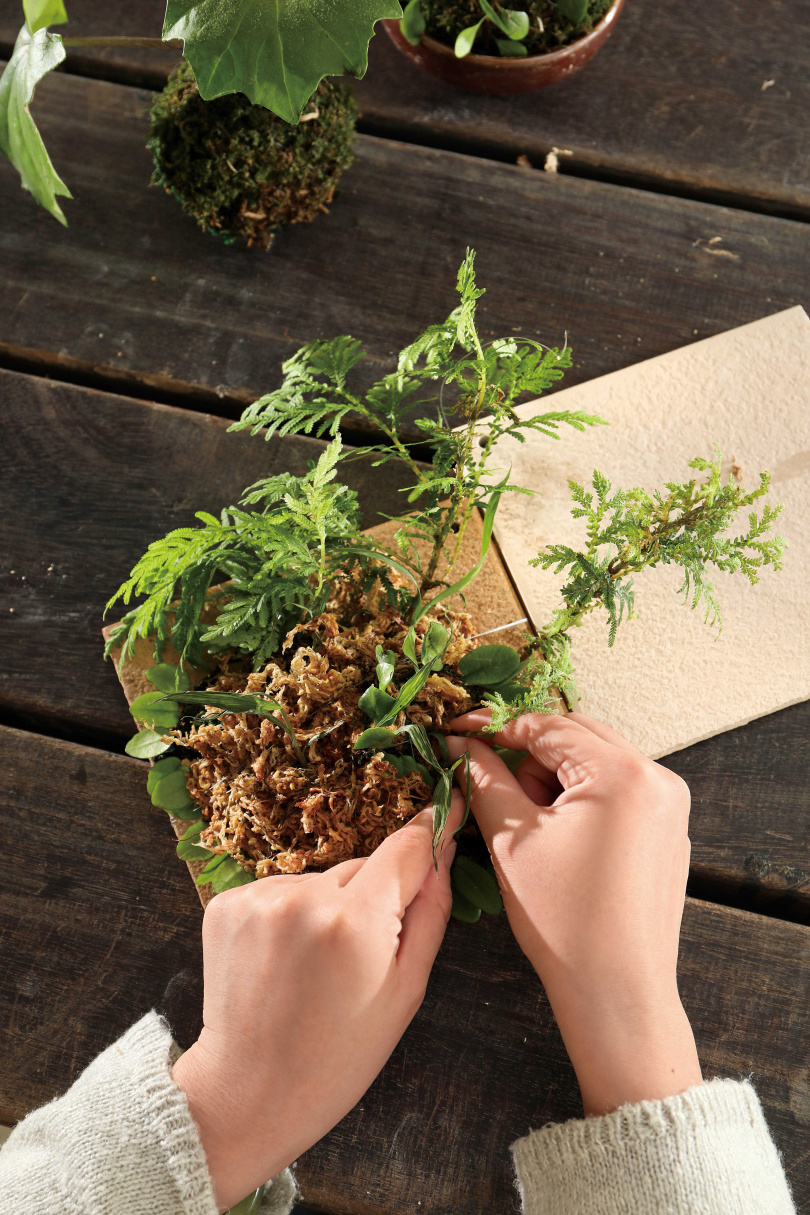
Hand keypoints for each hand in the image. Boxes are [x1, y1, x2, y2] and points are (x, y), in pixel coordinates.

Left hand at [172, 799, 459, 1210]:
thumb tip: (443, 847)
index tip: (452, 797)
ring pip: (322, 878)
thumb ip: (430, 911)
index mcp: (354, 922)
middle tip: (365, 954)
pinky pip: (283, 888)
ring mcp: (258, 897)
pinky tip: (287, 959)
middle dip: (374, 895)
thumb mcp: (406, 990)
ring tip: (318, 966)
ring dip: (330, 905)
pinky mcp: (226, 902)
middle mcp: (302, 897)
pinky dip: (293, 913)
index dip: (433, 825)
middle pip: (364, 866)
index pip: (407, 845)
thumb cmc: (338, 1055)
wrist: (249, 1091)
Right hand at [447, 711, 701, 1116]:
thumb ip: (485, 779)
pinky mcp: (668, 830)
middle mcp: (658, 778)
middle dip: (527, 757)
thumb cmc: (563, 920)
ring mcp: (669, 805)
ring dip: (553, 780)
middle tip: (491, 789)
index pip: (548, 725)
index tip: (458, 733)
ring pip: (595, 763)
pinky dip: (581, 801)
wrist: (618, 992)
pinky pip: (617, 791)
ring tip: (531, 831)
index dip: (496, 727)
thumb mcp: (511, 840)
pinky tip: (558, 842)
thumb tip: (463, 746)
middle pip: (576, 736)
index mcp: (622, 773)